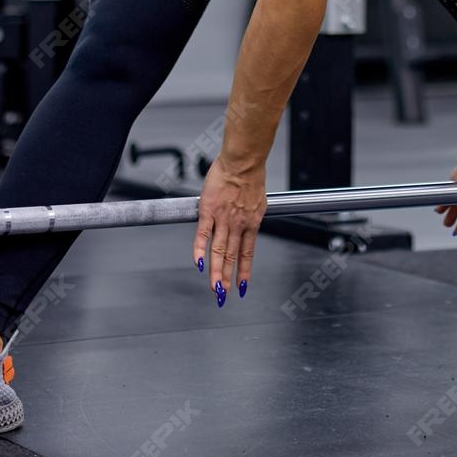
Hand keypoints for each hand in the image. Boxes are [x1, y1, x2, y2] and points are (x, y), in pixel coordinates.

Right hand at [192, 155, 266, 302]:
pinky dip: (199, 250)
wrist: (243, 161)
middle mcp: (238, 225)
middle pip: (231, 257)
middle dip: (227, 278)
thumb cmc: (250, 175)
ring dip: (216, 271)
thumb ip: (251, 214)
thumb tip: (250, 220)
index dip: (244, 272)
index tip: (241, 287)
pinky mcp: (208, 211)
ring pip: (218, 251)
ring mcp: (223, 219)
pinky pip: (202, 234)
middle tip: (223, 295)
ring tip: (215, 288)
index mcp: (251, 223)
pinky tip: (198, 264)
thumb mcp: (258, 200)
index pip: (247, 253)